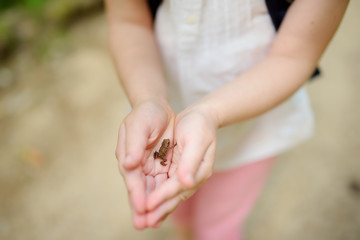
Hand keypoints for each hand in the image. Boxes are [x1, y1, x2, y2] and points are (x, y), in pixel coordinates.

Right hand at [115, 98, 174, 228]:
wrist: (157, 107)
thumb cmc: (145, 114)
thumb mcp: (138, 124)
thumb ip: (133, 144)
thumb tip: (127, 163)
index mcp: (128, 155)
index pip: (132, 177)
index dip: (136, 193)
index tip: (141, 207)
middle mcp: (137, 164)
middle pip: (139, 189)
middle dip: (141, 207)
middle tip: (142, 225)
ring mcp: (149, 167)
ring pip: (150, 190)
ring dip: (152, 206)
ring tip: (152, 224)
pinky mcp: (161, 166)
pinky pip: (162, 184)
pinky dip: (162, 196)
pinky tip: (164, 209)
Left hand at [146, 105, 217, 225]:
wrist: (201, 116)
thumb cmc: (199, 125)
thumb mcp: (196, 140)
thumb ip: (190, 162)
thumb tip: (186, 183)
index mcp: (199, 171)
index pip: (177, 187)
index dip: (162, 196)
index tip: (147, 205)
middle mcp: (192, 177)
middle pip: (173, 196)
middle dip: (158, 210)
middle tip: (142, 223)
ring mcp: (184, 175)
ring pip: (168, 195)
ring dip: (156, 208)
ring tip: (142, 220)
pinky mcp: (176, 171)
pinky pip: (165, 187)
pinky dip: (156, 196)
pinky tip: (147, 204)